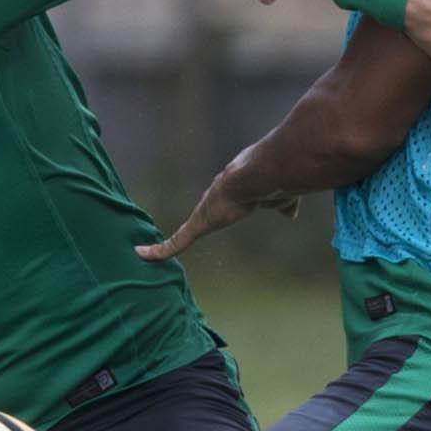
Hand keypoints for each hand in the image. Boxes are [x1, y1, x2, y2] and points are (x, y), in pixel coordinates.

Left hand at [136, 154, 298, 261]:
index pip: (219, 202)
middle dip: (189, 226)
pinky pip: (176, 241)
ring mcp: (205, 213)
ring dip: (165, 242)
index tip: (209, 217)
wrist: (261, 175)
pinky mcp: (198, 224)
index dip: (215, 210)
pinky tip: (142, 254)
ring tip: (147, 251)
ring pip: (182, 231)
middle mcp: (215, 200)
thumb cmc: (273, 182)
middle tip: (173, 237)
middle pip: (199, 215)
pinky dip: (159, 251)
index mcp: (233, 193)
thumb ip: (282, 205)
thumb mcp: (281, 198)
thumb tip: (289, 214)